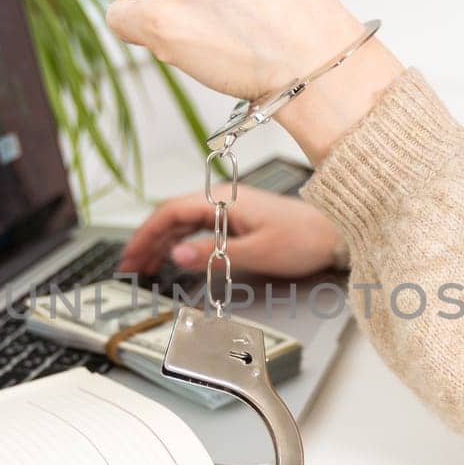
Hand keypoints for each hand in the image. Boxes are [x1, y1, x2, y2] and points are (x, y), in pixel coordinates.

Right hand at [118, 186, 340, 278]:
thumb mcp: (257, 251)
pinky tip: (171, 256)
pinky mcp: (235, 220)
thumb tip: (176, 255)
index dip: (146, 234)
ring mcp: (228, 209)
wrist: (335, 233)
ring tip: (142, 265)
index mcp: (223, 200)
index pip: (170, 212)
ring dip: (160, 243)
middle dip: (146, 241)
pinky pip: (197, 228)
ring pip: (182, 223)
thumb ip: (213, 254)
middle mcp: (222, 200)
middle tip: (128, 265)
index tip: (130, 254)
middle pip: (171, 217)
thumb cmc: (304, 238)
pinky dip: (178, 243)